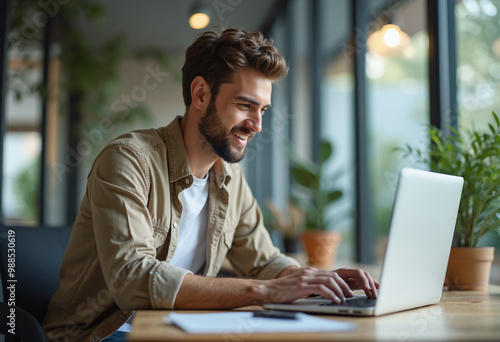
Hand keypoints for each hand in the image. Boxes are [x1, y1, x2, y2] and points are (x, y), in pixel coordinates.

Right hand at [260, 267, 378, 303]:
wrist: (267, 290)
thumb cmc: (283, 291)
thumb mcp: (300, 286)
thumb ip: (312, 285)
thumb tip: (327, 293)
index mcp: (311, 272)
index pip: (333, 274)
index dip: (344, 281)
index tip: (351, 290)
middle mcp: (310, 272)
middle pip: (334, 275)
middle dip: (346, 285)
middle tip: (351, 295)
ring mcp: (306, 277)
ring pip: (330, 280)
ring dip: (340, 290)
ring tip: (345, 298)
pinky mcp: (302, 285)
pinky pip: (322, 288)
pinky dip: (331, 294)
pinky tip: (335, 300)